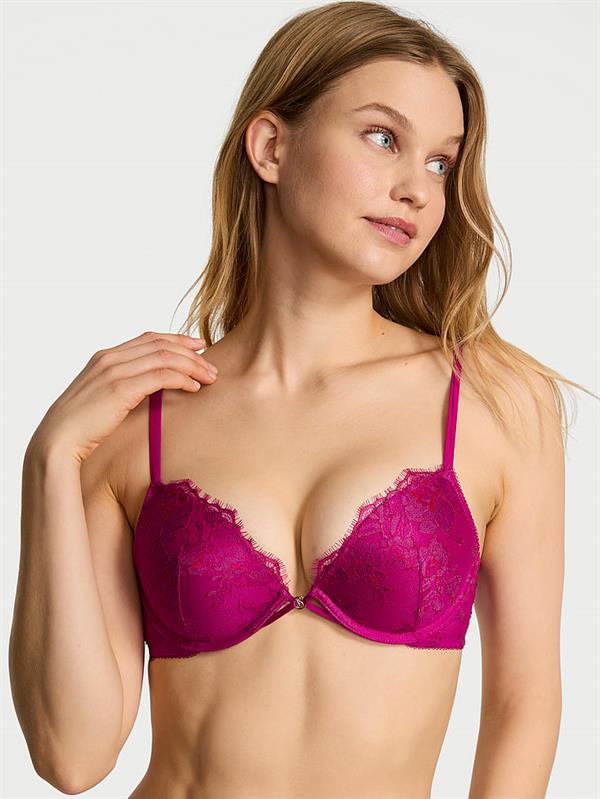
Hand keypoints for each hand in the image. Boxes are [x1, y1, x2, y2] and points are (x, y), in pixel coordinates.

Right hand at [31, 331, 217, 464]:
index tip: (198, 347)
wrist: (58, 440)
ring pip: (165, 357)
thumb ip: (122, 387)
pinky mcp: (121, 388)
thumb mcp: (102, 398)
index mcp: (105, 356)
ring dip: (192, 366)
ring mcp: (115, 371)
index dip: (177, 340)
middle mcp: (110, 358)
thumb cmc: (82, 427)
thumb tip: (147, 390)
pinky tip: (194, 388)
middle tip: (211, 365)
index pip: (149, 338)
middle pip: (161, 344)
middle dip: (191, 352)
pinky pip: (161, 376)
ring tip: (209, 378)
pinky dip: (182, 379)